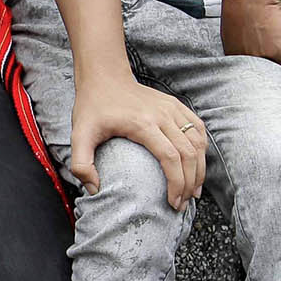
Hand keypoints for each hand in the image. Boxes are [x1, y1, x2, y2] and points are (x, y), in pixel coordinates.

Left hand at [70, 72, 206, 208]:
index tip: (173, 203)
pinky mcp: (175, 105)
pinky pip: (197, 128)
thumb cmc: (92, 107)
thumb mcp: (79, 135)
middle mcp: (162, 115)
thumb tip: (95, 190)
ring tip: (193, 191)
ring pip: (197, 142)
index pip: (170, 157)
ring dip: (200, 168)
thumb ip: (81, 164)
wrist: (104, 77)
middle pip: (188, 153)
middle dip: (190, 182)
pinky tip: (197, 165)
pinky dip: (201, 149)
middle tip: (184, 203)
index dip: (176, 183)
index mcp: (143, 124)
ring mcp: (172, 108)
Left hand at [222, 0, 280, 70]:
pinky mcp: (276, 50)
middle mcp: (243, 55)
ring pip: (278, 68)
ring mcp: (259, 55)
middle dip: (276, 68)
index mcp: (231, 48)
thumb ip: (241, 29)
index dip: (260, 62)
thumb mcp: (236, 16)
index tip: (270, 58)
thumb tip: (253, 29)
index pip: (245, 65)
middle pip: (261, 70)